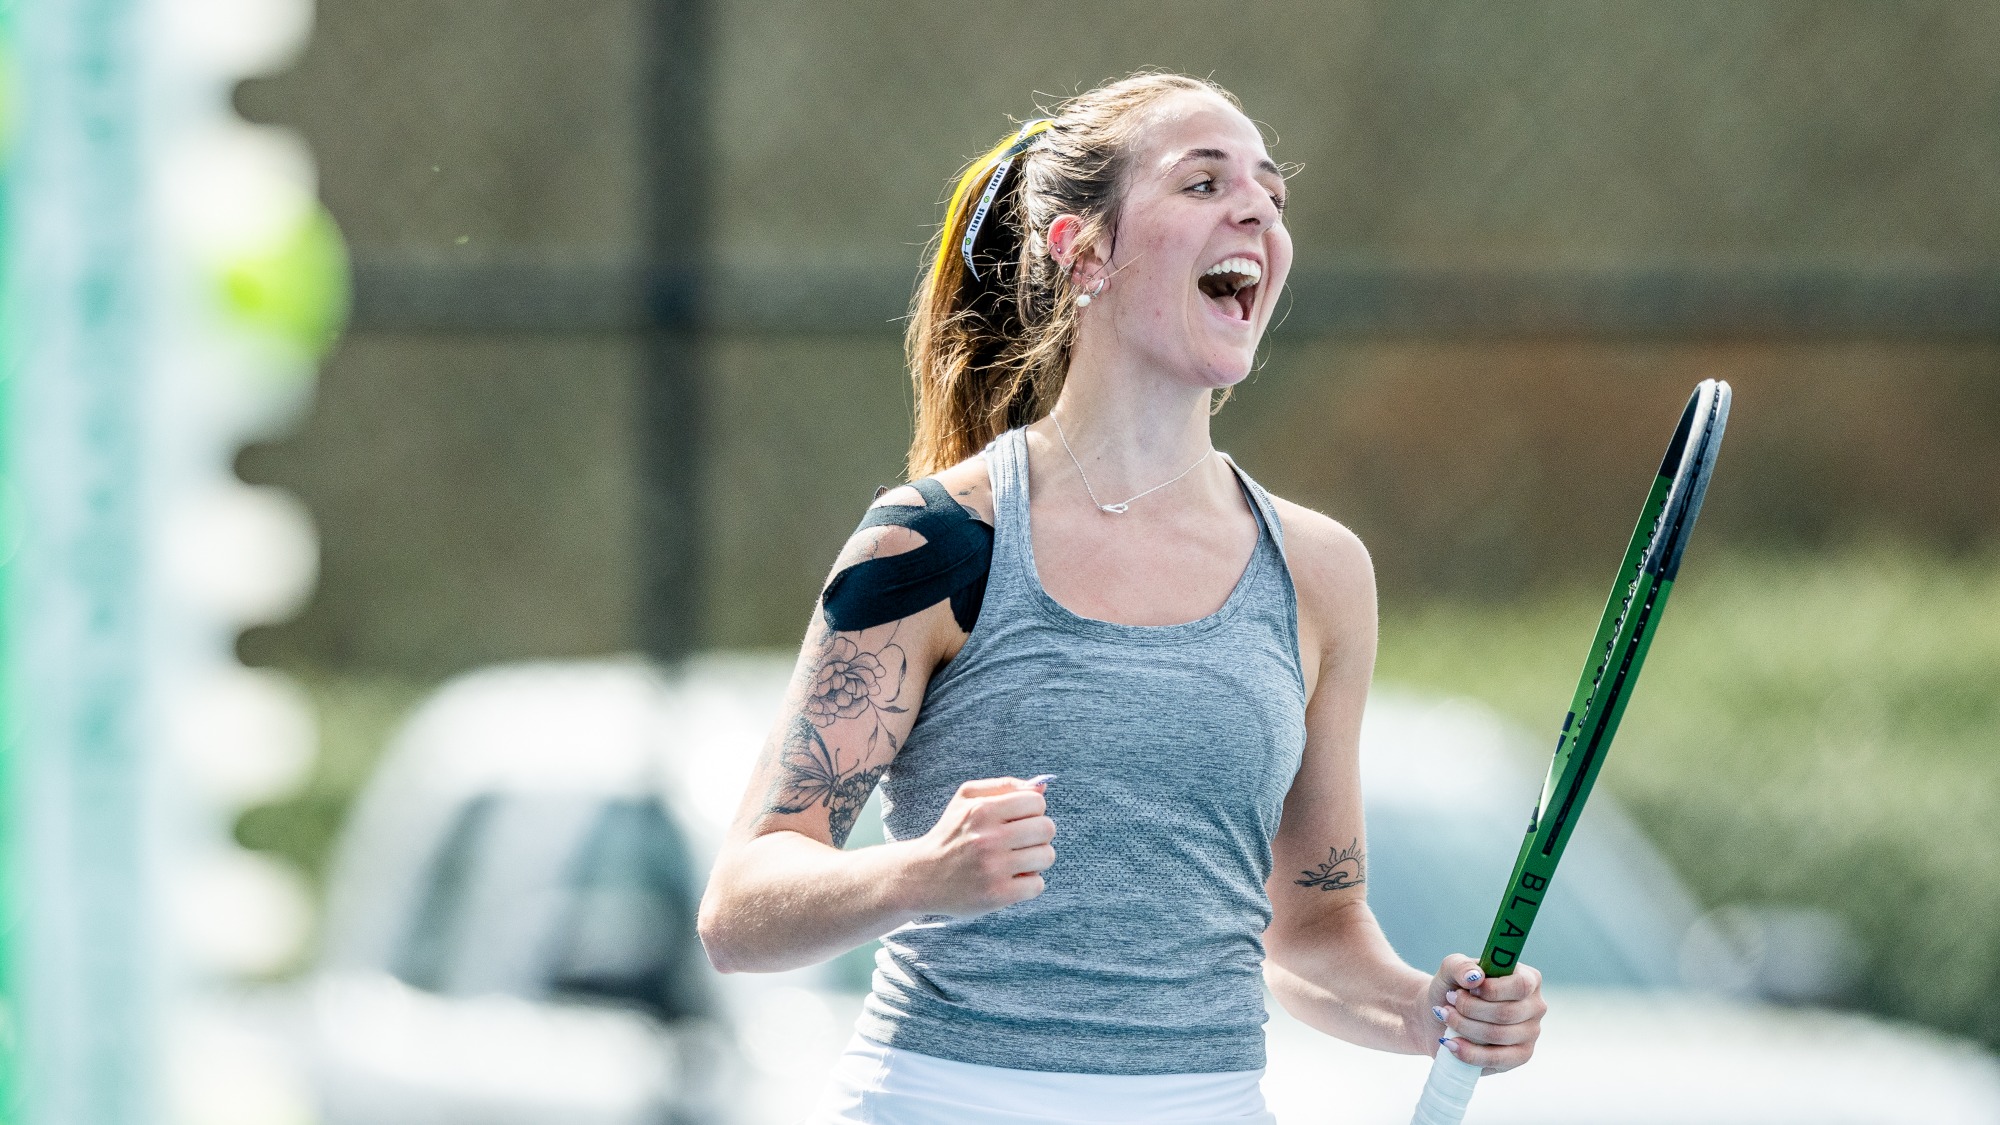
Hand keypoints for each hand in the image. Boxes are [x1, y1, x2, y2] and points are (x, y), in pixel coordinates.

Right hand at [902, 777, 1055, 917]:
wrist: (922, 877)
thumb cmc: (951, 834)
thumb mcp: (967, 799)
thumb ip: (1005, 786)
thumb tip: (1043, 786)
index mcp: (982, 810)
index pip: (1037, 802)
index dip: (1032, 811)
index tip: (1018, 821)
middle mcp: (988, 838)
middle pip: (1047, 828)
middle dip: (1038, 835)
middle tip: (1020, 842)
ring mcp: (993, 868)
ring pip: (1046, 856)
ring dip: (1036, 860)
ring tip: (1016, 861)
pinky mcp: (997, 895)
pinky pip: (1037, 885)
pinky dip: (1028, 883)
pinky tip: (1011, 880)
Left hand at [1426, 954, 1545, 1073]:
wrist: (1442, 1016)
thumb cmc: (1454, 988)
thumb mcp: (1450, 969)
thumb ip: (1460, 966)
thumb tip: (1475, 976)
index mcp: (1528, 979)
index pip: (1521, 985)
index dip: (1491, 989)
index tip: (1468, 987)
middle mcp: (1535, 1006)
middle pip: (1506, 1013)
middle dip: (1469, 1008)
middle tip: (1449, 1000)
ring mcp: (1530, 1033)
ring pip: (1498, 1035)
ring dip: (1464, 1026)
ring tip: (1446, 1016)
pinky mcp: (1520, 1056)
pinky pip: (1497, 1059)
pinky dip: (1469, 1052)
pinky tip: (1451, 1043)